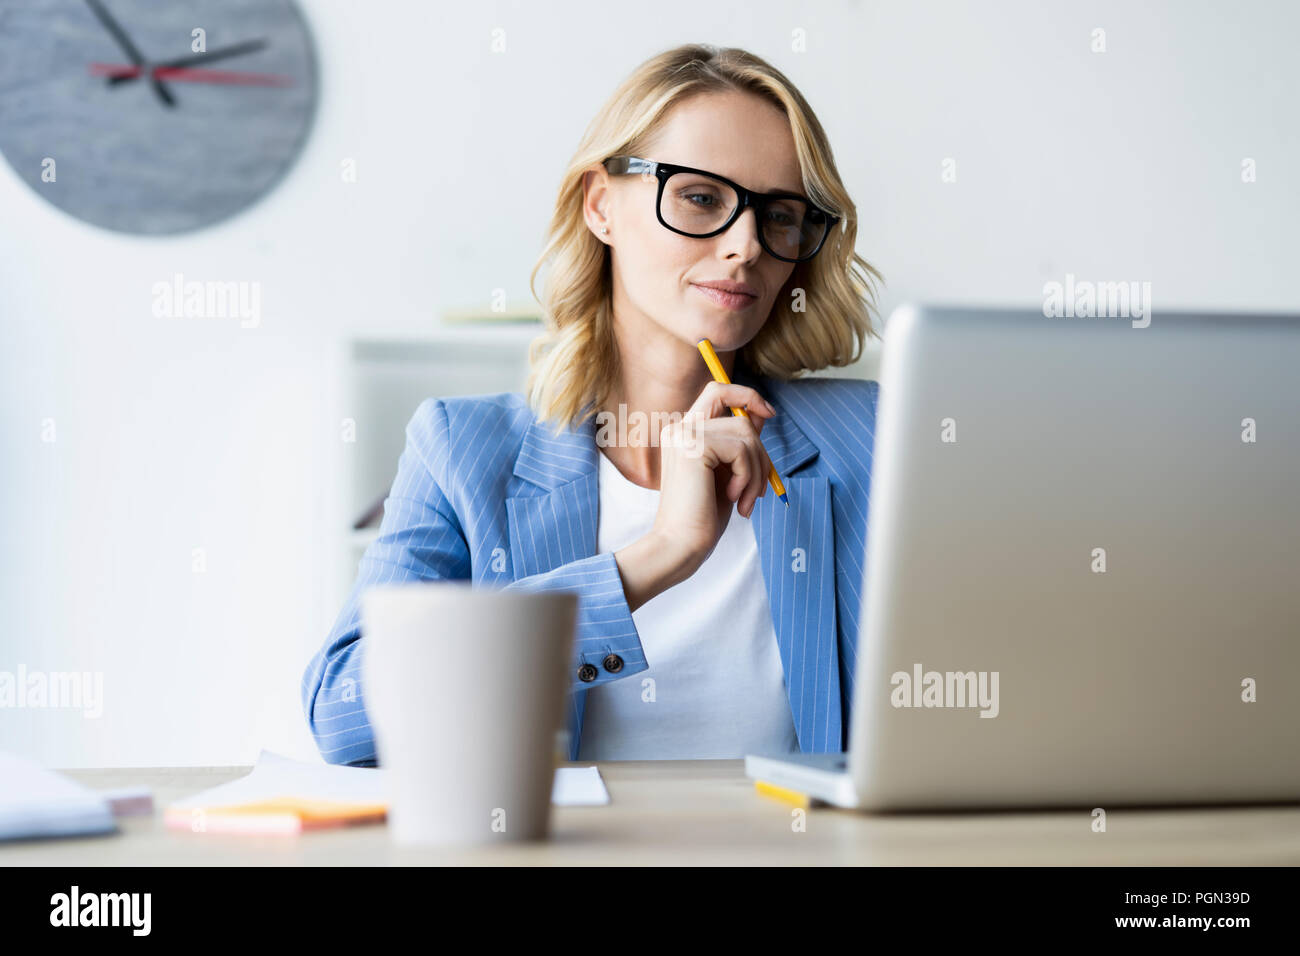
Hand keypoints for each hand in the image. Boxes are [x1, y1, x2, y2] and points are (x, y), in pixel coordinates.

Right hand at [614, 381, 776, 610]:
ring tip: (748, 500)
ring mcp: (684, 435)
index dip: (746, 395)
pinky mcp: (693, 447)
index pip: (717, 391)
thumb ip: (740, 443)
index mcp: (684, 433)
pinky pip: (741, 450)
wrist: (679, 545)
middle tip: (761, 484)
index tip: (769, 413)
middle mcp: (680, 427)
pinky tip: (736, 499)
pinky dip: (749, 477)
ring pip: (745, 432)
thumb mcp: (729, 473)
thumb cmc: (703, 517)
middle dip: (758, 443)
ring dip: (757, 470)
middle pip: (733, 403)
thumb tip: (761, 414)